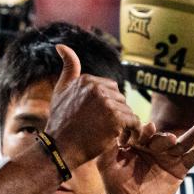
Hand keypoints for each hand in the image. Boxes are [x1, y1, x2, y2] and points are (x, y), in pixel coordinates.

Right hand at [45, 44, 140, 168]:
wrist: (59, 149)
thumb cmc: (60, 123)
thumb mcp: (61, 91)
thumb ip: (68, 68)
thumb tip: (61, 45)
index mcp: (87, 80)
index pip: (110, 89)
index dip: (108, 106)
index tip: (100, 120)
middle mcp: (96, 87)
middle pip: (120, 99)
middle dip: (117, 114)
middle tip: (108, 130)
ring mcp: (106, 102)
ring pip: (127, 111)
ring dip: (125, 125)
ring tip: (114, 136)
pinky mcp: (115, 118)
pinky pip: (134, 122)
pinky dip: (132, 132)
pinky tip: (123, 140)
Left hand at [97, 120, 193, 193]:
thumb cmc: (114, 185)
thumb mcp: (106, 165)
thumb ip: (108, 149)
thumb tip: (109, 132)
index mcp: (137, 142)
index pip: (143, 133)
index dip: (146, 131)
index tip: (148, 128)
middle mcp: (154, 146)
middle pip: (164, 137)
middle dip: (166, 138)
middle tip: (169, 139)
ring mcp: (168, 157)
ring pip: (183, 142)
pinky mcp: (179, 169)